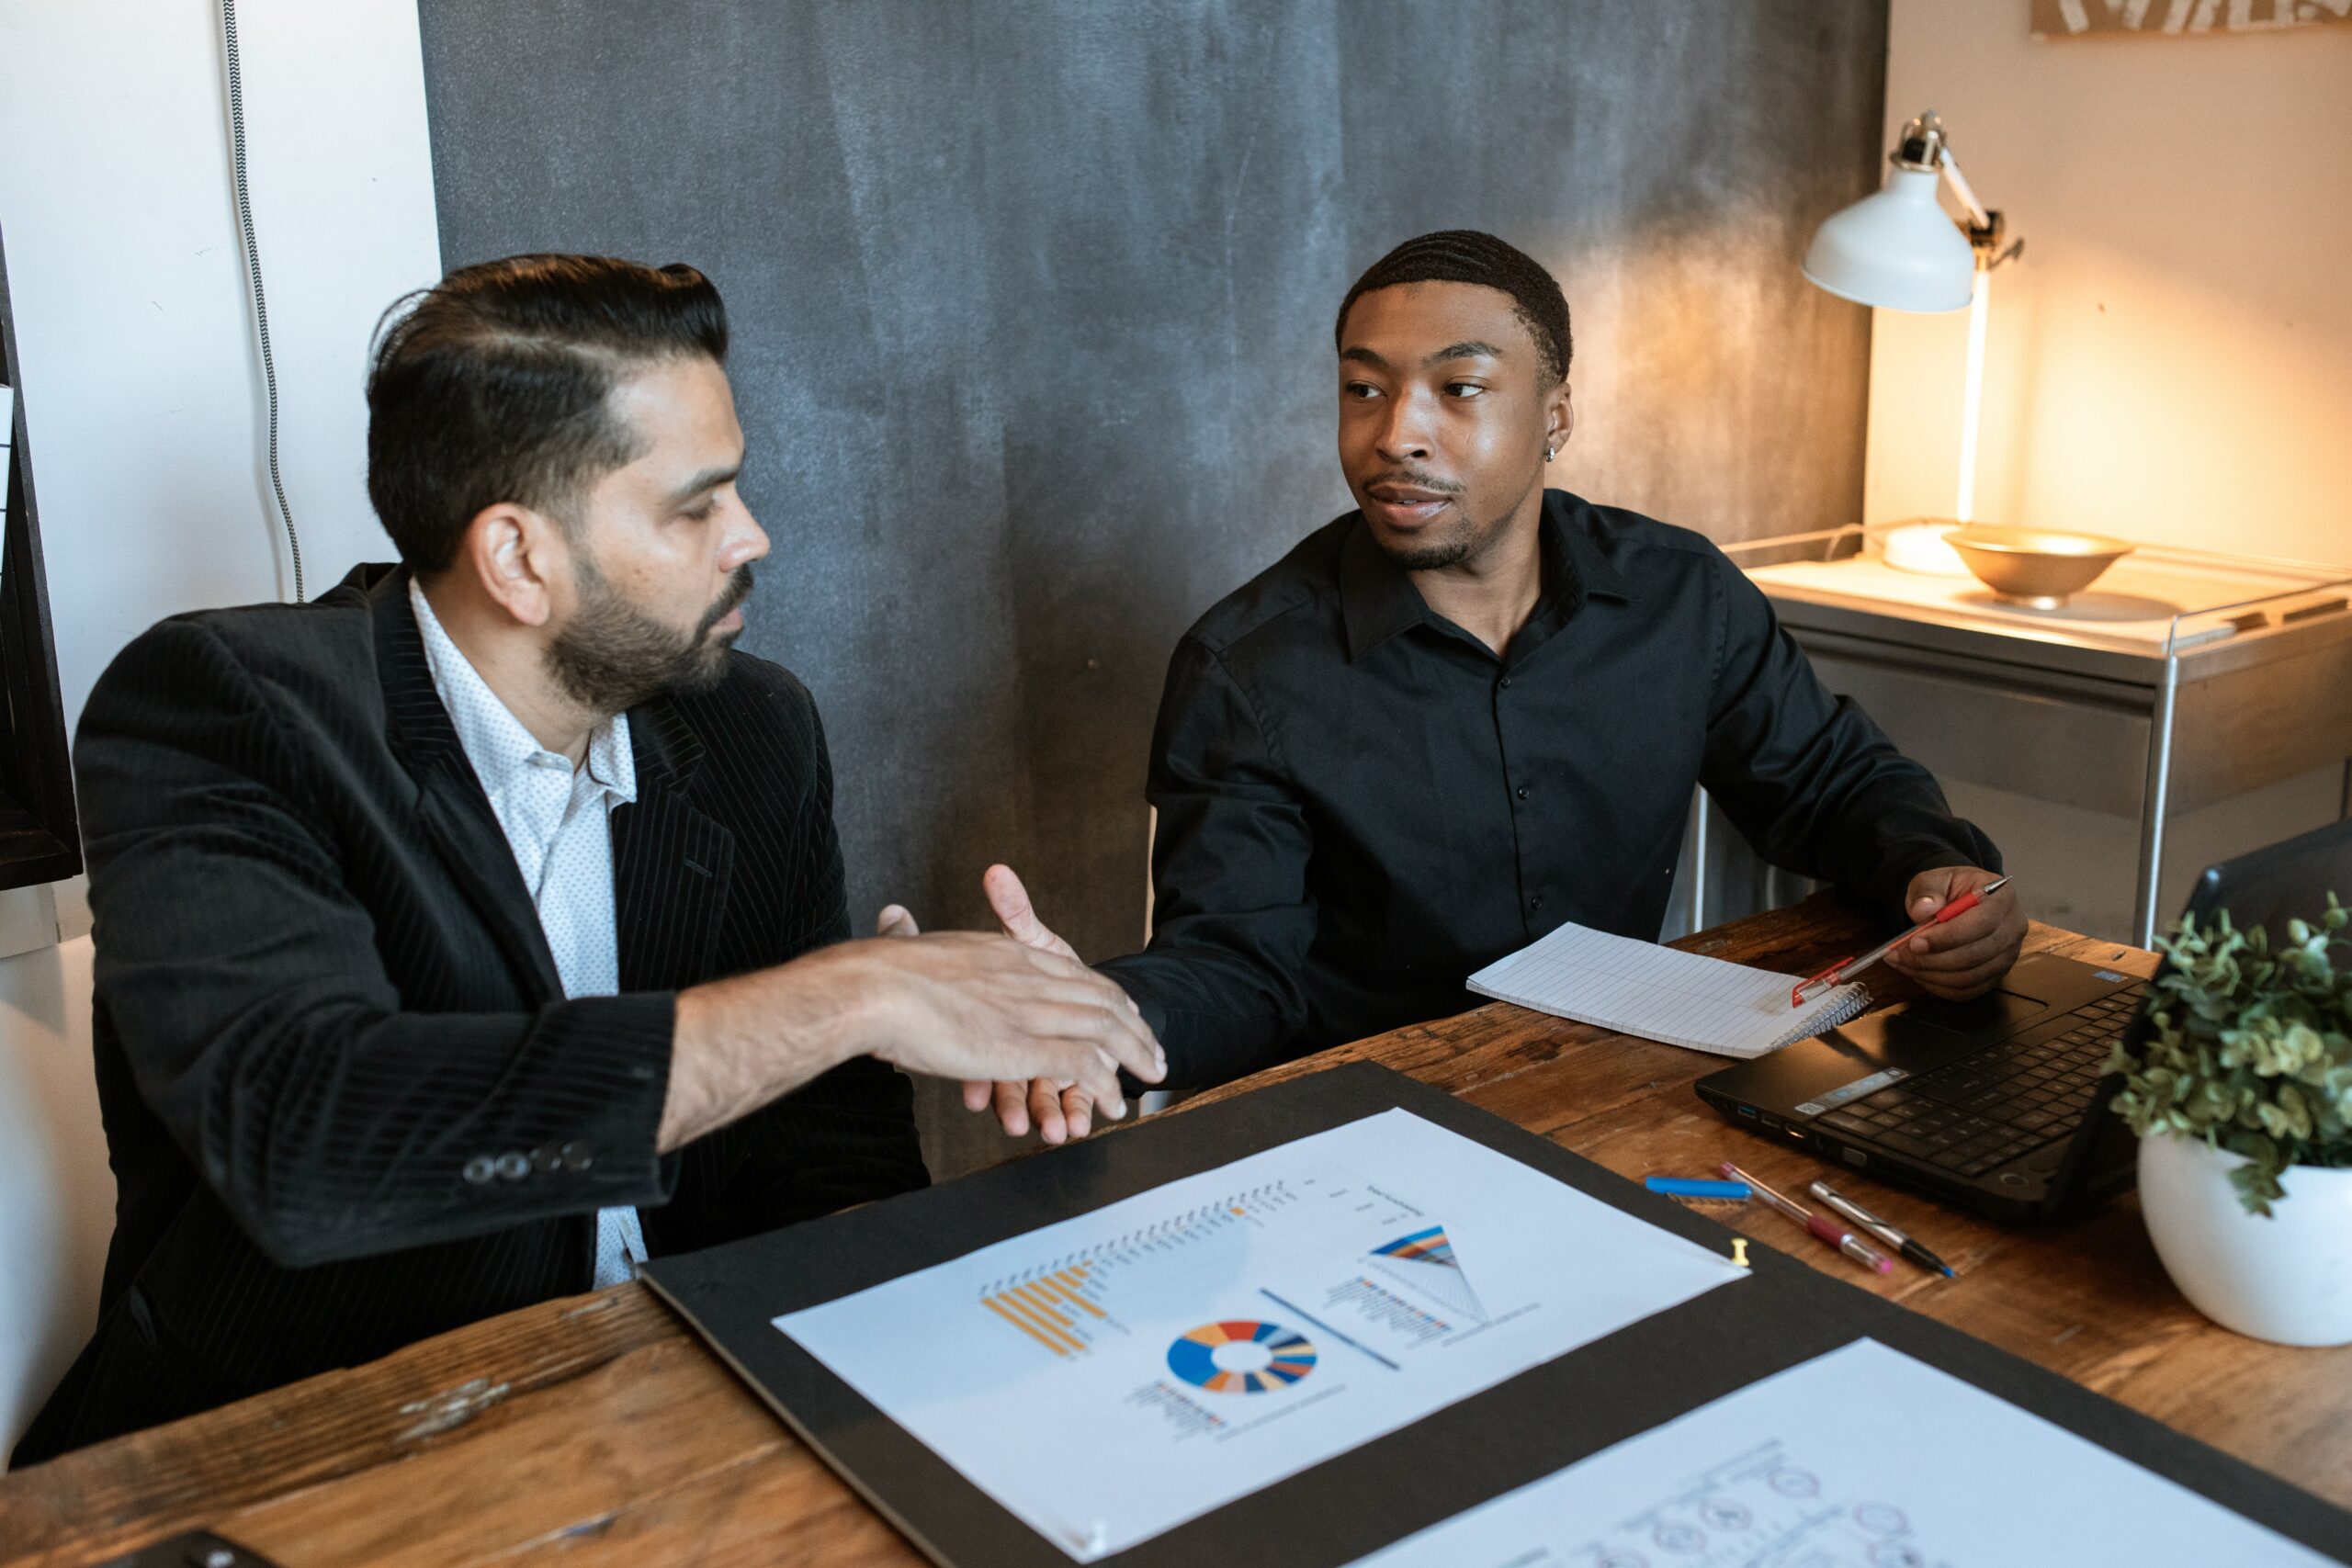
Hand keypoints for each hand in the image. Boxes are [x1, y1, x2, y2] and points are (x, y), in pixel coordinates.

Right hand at [661, 901, 1161, 1153]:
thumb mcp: (905, 943)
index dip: (1106, 993)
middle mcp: (1029, 976)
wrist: (873, 987)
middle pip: (1101, 998)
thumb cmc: (880, 973)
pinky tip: (1113, 1103)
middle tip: (1153, 1049)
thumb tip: (893, 914)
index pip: (1075, 971)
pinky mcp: (1026, 1046)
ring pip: (1103, 1031)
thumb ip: (909, 933)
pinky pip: (1081, 1065)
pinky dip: (1102, 1086)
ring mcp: (1031, 1010)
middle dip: (1134, 1026)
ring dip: (1130, 1056)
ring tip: (1150, 1075)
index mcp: (1007, 953)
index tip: (1125, 1010)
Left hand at [1883, 866, 2024, 1000]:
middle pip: (1976, 955)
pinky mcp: (1997, 974)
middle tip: (1900, 956)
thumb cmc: (1950, 889)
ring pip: (1970, 977)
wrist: (1961, 900)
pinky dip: (1940, 987)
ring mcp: (2008, 954)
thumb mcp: (1935, 878)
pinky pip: (1969, 990)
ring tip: (1904, 964)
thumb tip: (1923, 910)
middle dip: (1933, 960)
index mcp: (2003, 897)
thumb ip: (1927, 889)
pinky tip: (1920, 974)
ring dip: (1932, 975)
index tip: (1915, 942)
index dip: (1947, 937)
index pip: (1981, 924)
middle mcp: (2013, 927)